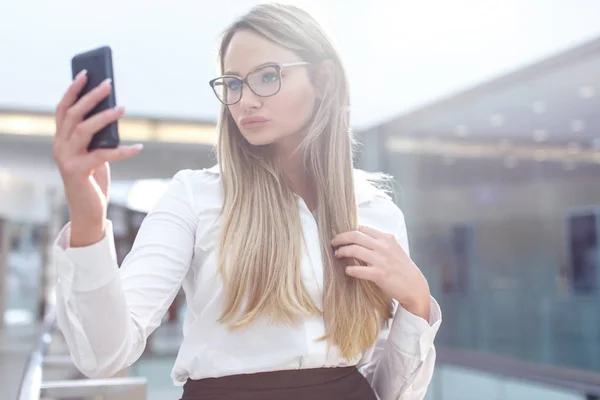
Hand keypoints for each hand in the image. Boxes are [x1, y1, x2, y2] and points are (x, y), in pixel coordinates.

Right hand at [53, 70, 141, 244]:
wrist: (88, 209)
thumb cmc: (94, 177)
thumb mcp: (94, 152)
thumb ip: (98, 135)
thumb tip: (114, 111)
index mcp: (61, 138)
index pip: (63, 108)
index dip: (73, 90)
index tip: (85, 73)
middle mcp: (59, 146)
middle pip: (74, 114)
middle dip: (91, 97)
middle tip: (108, 84)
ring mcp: (66, 158)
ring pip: (84, 130)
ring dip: (104, 117)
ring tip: (122, 107)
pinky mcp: (78, 171)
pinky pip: (103, 155)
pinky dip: (123, 150)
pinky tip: (139, 147)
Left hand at [331, 225, 430, 319]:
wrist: (414, 286)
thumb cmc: (402, 268)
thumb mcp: (394, 249)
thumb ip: (380, 242)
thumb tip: (361, 236)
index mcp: (387, 238)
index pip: (363, 229)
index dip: (349, 231)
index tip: (343, 237)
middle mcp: (383, 247)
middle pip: (355, 236)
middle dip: (340, 238)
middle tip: (333, 243)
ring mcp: (381, 260)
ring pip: (354, 250)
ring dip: (342, 252)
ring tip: (337, 255)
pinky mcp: (378, 275)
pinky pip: (358, 270)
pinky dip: (350, 269)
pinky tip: (347, 270)